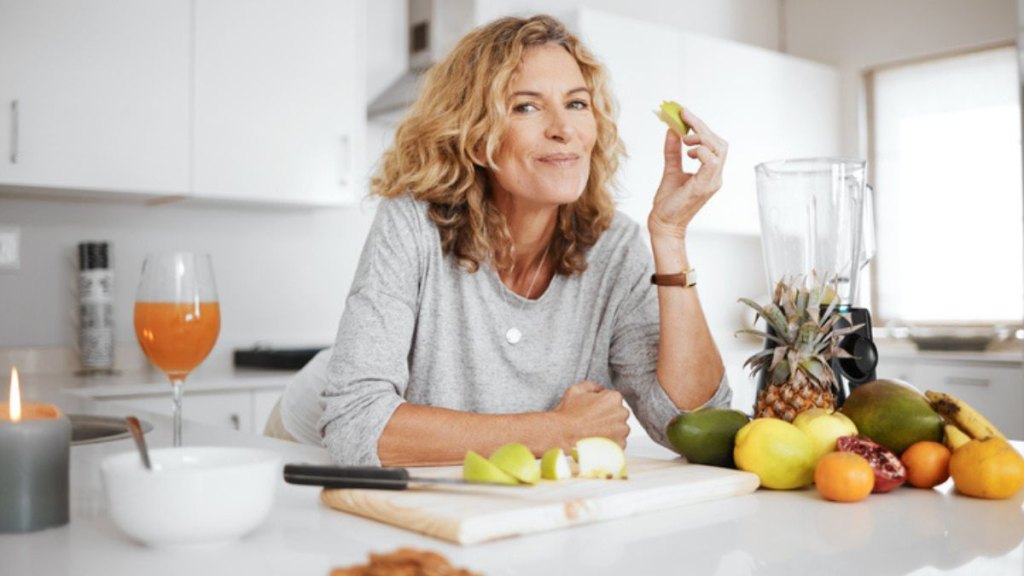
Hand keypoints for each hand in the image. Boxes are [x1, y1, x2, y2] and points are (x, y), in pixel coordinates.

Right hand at [551, 381, 629, 448]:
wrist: (562, 436)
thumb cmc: (568, 415)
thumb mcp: (575, 390)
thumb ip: (591, 385)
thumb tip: (599, 388)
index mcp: (614, 398)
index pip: (612, 398)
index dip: (601, 404)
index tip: (592, 410)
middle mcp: (621, 413)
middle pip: (617, 413)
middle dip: (607, 416)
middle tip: (591, 421)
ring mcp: (622, 431)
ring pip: (619, 428)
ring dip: (609, 429)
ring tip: (593, 431)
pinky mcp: (620, 445)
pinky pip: (617, 442)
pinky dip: (609, 442)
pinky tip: (596, 440)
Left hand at [648, 108, 727, 239]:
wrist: (663, 223)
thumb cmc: (668, 202)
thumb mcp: (671, 170)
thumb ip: (673, 151)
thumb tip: (672, 130)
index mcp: (710, 172)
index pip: (714, 143)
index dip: (701, 126)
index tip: (684, 113)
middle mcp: (715, 176)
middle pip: (719, 142)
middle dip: (702, 126)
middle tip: (683, 117)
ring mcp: (713, 181)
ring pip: (718, 149)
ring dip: (701, 137)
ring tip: (685, 140)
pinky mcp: (705, 186)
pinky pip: (711, 161)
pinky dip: (700, 151)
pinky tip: (688, 152)